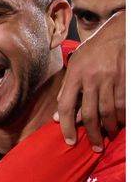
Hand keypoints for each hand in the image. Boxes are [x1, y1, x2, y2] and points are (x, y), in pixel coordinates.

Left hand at [54, 10, 124, 150]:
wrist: (118, 34)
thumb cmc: (93, 51)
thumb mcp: (74, 66)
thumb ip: (66, 91)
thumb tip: (58, 117)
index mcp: (75, 75)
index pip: (66, 105)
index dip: (66, 126)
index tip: (70, 140)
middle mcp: (92, 78)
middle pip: (89, 113)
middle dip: (92, 133)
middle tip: (95, 147)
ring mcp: (111, 79)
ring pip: (108, 111)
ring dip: (109, 128)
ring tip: (108, 137)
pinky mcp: (125, 80)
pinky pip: (123, 104)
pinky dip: (122, 116)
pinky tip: (121, 124)